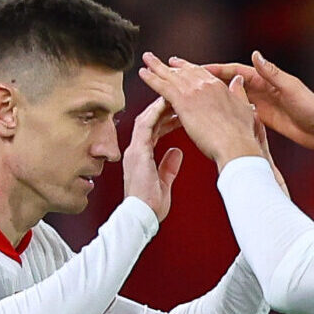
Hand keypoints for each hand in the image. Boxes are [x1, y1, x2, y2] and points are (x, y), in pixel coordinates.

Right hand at [121, 97, 184, 221]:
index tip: (178, 110)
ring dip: (160, 106)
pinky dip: (155, 113)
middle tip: (178, 99)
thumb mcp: (164, 182)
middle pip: (149, 121)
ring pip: (146, 119)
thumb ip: (168, 166)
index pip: (153, 130)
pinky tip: (165, 103)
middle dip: (163, 108)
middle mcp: (135, 150)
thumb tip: (177, 152)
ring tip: (174, 96)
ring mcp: (135, 150)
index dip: (164, 118)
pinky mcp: (137, 152)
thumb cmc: (151, 206)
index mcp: (141, 156)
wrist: (141, 216)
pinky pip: (145, 126)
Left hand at [138, 54, 263, 168]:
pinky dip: (151, 78)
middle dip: (171, 65)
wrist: (236, 145)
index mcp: (219, 86)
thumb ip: (239, 92)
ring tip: (146, 59)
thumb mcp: (244, 108)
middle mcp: (205, 84)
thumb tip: (237, 80)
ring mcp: (193, 91)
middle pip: (184, 71)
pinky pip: (162, 86)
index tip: (180, 65)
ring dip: (156, 66)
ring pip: (171, 75)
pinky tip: (143, 73)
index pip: (200, 73)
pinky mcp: (183, 101)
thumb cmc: (241, 135)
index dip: (188, 68)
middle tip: (160, 60)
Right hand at [198, 51, 313, 174]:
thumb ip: (272, 73)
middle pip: (228, 82)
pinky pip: (238, 112)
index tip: (194, 68)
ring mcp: (259, 103)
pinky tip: (210, 116)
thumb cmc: (310, 107)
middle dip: (207, 80)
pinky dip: (225, 112)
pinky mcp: (261, 117)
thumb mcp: (290, 88)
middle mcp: (260, 88)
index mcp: (265, 78)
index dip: (214, 69)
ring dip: (213, 96)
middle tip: (185, 78)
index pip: (234, 71)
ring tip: (192, 97)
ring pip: (230, 97)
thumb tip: (255, 54)